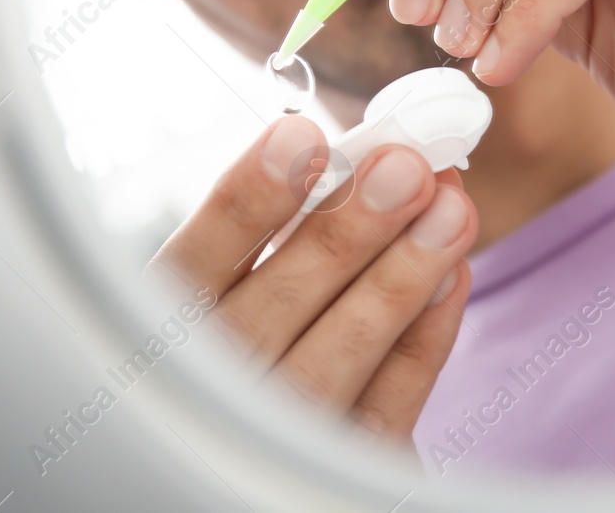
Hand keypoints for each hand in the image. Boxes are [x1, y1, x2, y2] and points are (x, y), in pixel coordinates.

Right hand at [148, 115, 478, 438]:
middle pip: (270, 313)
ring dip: (399, 278)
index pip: (193, 265)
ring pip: (334, 362)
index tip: (301, 136)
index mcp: (162, 331)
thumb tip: (369, 158)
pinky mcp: (335, 479)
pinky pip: (386, 410)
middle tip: (406, 168)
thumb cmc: (260, 339)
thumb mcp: (242, 285)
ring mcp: (270, 444)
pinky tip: (452, 274)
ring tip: (450, 209)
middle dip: (346, 233)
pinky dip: (423, 339)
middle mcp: (205, 395)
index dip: (246, 202)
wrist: (270, 455)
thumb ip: (284, 231)